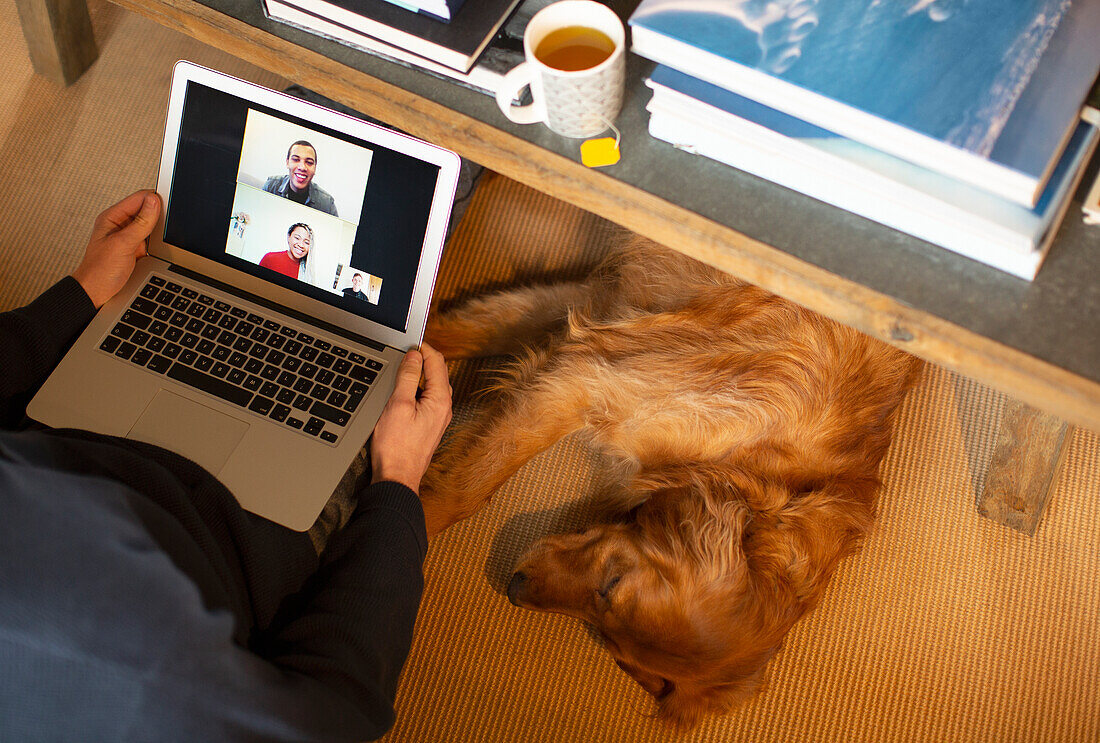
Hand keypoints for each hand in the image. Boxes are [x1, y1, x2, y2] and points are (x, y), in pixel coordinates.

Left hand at [72, 190, 161, 307]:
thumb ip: (140, 223)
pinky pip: (153, 239)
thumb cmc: (99, 271)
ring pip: (152, 225)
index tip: (169, 208)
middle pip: (148, 210)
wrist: (96, 294)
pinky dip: (160, 242)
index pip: (140, 198)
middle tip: (166, 227)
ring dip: (160, 230)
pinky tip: (160, 248)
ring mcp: (130, 237)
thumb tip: (154, 202)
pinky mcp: (137, 249)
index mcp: (113, 217)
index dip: (155, 200)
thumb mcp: (122, 244)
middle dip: (160, 216)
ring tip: (161, 239)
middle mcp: (121, 225)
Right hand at [370, 342, 452, 497]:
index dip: (423, 348)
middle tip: (405, 350)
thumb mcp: (398, 405)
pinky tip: (405, 390)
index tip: (409, 342)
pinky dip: (419, 388)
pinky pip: (429, 399)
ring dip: (421, 373)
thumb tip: (414, 356)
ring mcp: (439, 418)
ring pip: (434, 386)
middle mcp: (445, 408)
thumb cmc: (396, 447)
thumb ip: (408, 377)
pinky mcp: (430, 426)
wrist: (397, 478)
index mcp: (440, 400)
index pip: (437, 362)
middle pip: (439, 372)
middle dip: (424, 358)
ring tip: (404, 366)